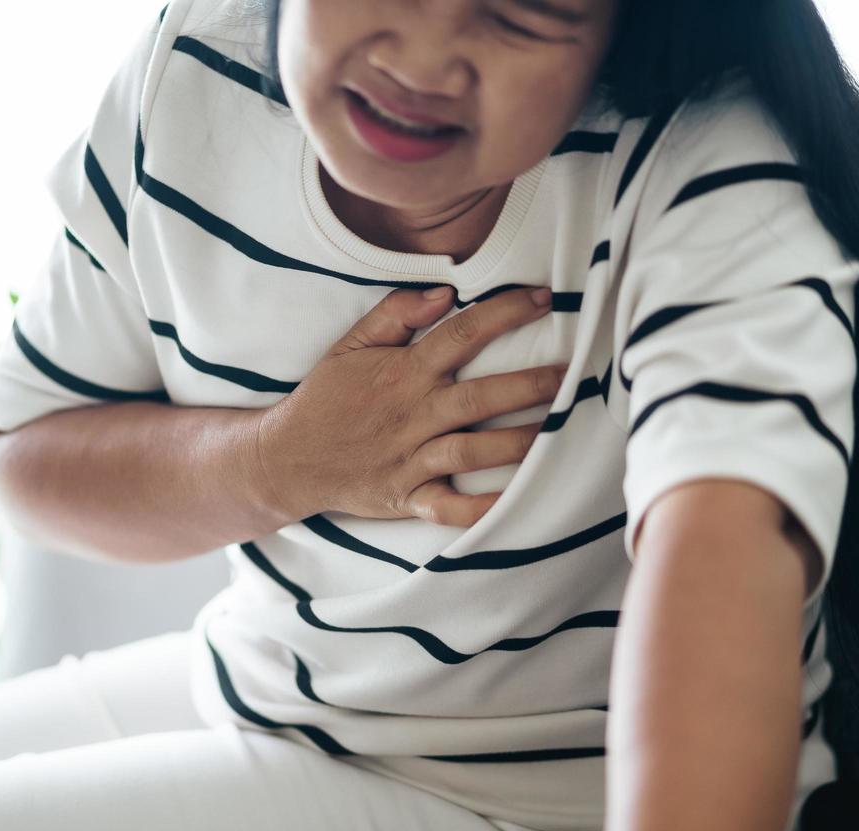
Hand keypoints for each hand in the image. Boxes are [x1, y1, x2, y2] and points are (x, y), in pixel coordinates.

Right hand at [255, 284, 560, 527]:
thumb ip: (395, 315)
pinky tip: (517, 502)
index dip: (505, 314)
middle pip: (479, 398)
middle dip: (529, 386)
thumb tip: (444, 293)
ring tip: (559, 432)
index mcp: (403, 373)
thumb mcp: (349, 346)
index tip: (543, 300)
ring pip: (473, 451)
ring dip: (519, 443)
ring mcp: (410, 459)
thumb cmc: (325, 399)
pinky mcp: (406, 497)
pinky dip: (482, 509)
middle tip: (571, 375)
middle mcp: (412, 415)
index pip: (461, 335)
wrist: (286, 459)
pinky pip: (449, 508)